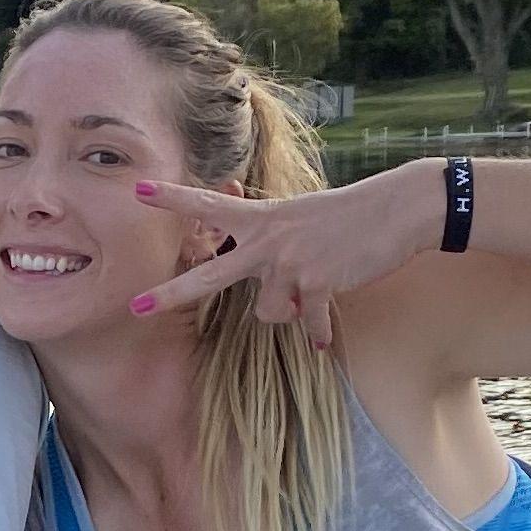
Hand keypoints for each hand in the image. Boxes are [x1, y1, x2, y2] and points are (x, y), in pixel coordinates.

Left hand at [129, 162, 445, 348]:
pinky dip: (317, 332)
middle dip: (172, 294)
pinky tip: (322, 340)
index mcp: (261, 218)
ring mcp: (290, 264)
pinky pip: (306, 325)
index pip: (208, 206)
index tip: (137, 190)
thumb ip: (271, 246)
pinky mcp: (316, 285)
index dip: (172, 198)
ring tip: (312, 290)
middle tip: (135, 307)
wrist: (394, 211)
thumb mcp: (298, 218)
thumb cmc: (346, 217)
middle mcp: (267, 242)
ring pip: (267, 313)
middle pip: (210, 276)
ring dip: (288, 310)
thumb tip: (266, 298)